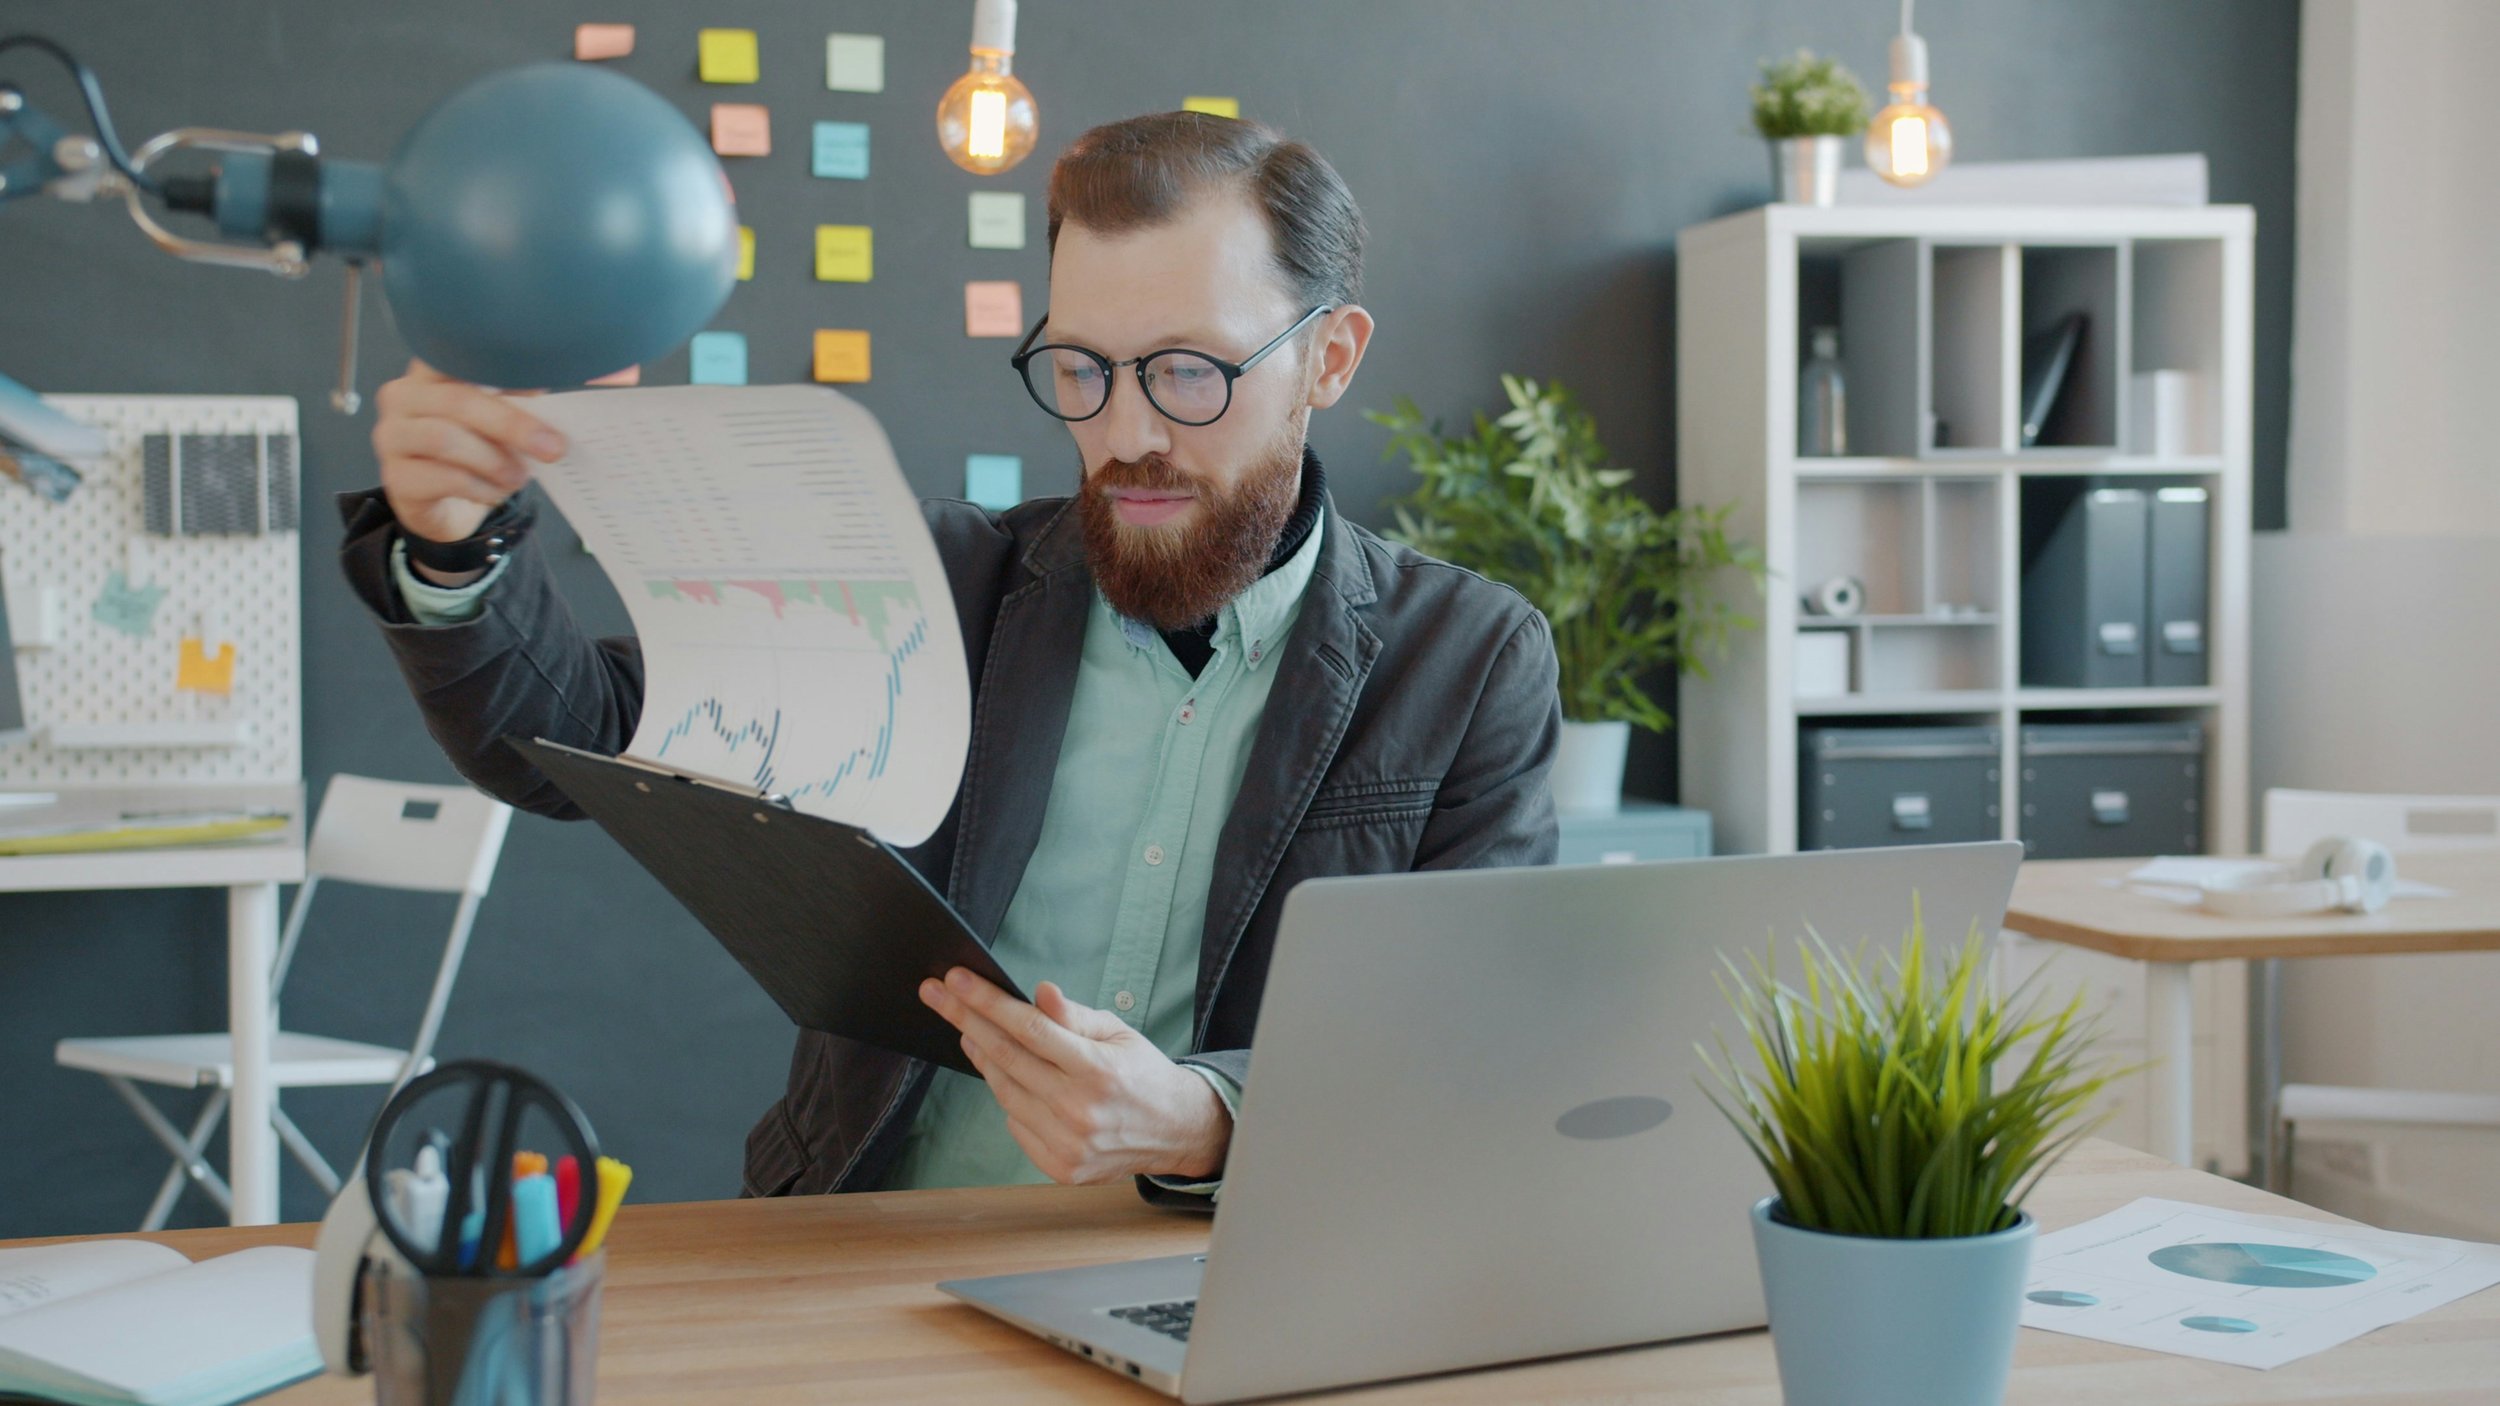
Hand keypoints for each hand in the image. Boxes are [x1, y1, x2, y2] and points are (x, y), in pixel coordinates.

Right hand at [372, 359, 568, 581]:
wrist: (449, 505)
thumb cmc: (478, 452)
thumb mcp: (502, 421)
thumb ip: (526, 401)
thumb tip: (580, 387)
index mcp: (431, 371)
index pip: (458, 356)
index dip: (502, 371)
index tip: (543, 391)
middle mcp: (402, 396)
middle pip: (458, 401)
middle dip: (512, 425)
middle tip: (553, 447)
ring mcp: (392, 436)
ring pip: (446, 440)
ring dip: (494, 461)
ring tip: (519, 476)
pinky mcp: (396, 477)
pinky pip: (443, 478)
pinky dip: (480, 487)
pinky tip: (495, 492)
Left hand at [919, 969, 1231, 1184]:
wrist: (1174, 1130)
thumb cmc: (1143, 1074)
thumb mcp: (1118, 1033)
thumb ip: (1074, 1016)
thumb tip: (1039, 992)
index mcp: (1097, 1070)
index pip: (1029, 1029)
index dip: (987, 1002)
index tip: (956, 980)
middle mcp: (1080, 1109)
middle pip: (1006, 1057)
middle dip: (965, 1020)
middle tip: (936, 994)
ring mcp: (1067, 1143)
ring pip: (1004, 1091)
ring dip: (981, 1057)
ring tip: (968, 1031)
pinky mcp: (1060, 1166)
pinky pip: (1015, 1123)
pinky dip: (1007, 1096)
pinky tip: (1006, 1075)